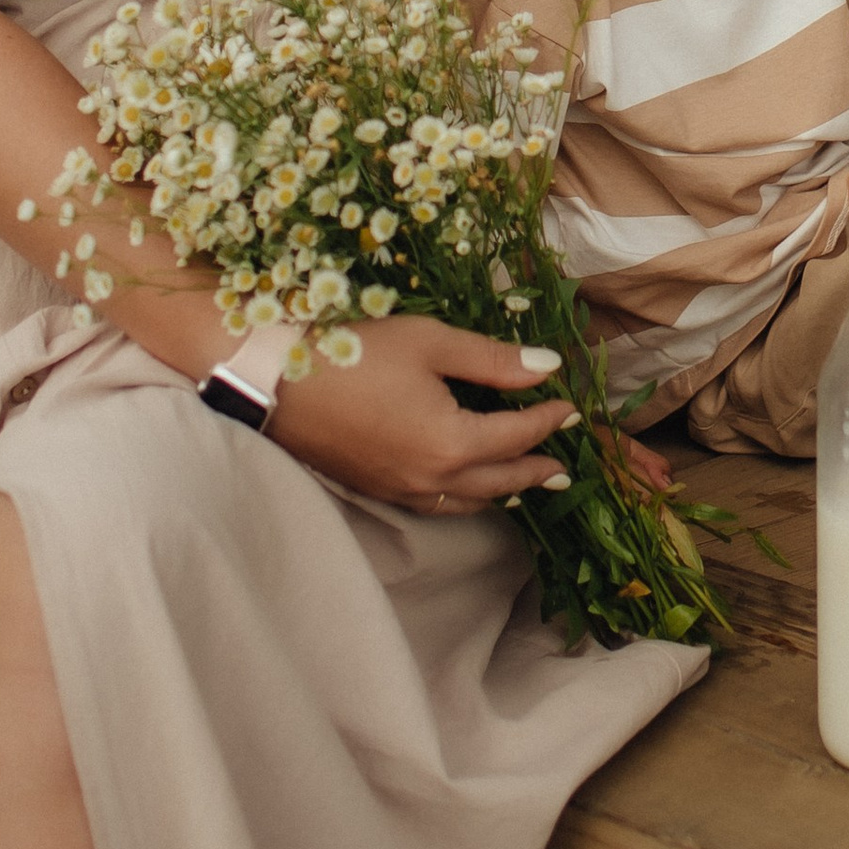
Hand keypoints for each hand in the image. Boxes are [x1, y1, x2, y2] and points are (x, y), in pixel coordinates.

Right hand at [267, 319, 576, 511]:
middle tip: (563, 468)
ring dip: (502, 491)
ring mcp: (401, 490)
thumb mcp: (431, 343)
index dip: (549, 420)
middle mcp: (432, 478)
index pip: (518, 436)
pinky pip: (435, 505)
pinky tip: (465, 487)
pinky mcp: (376, 489)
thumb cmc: (356, 352)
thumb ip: (493, 360)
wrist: (276, 381)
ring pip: (467, 501)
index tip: (571, 408)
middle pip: (500, 481)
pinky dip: (463, 498)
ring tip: (524, 484)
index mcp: (453, 442)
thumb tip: (548, 367)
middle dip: (535, 471)